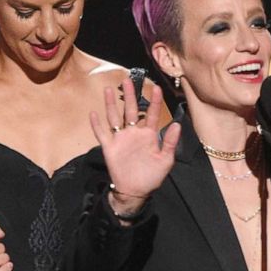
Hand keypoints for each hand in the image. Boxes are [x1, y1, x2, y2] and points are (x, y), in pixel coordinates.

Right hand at [90, 78, 176, 207]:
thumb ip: (170, 142)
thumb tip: (176, 124)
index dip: (154, 101)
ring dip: (111, 104)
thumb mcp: (165, 160)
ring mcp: (121, 139)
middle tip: (127, 80)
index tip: (156, 88)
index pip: (151, 114)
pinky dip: (97, 124)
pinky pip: (102, 134)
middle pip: (130, 110)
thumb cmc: (152, 176)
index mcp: (148, 135)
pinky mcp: (110, 147)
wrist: (135, 191)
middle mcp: (133, 133)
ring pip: (114, 117)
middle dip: (129, 95)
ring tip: (108, 89)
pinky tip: (93, 113)